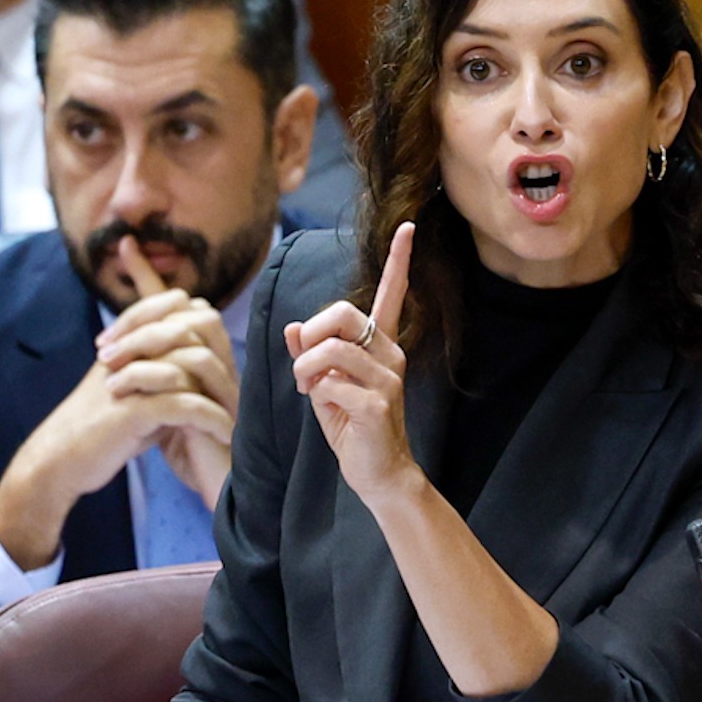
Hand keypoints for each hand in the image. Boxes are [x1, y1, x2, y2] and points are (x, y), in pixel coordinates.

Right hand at [0, 238, 235, 567]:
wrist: (57, 461)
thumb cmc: (98, 431)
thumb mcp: (131, 393)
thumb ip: (160, 375)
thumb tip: (198, 366)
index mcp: (125, 342)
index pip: (170, 305)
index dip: (201, 322)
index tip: (224, 355)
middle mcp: (127, 352)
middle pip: (185, 326)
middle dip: (219, 356)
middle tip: (238, 387)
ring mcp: (129, 379)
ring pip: (189, 363)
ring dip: (222, 392)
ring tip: (239, 416)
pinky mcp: (132, 411)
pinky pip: (184, 405)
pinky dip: (210, 419)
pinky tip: (225, 434)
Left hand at [285, 222, 417, 506]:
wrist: (378, 473)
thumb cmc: (351, 426)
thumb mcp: (322, 385)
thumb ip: (309, 355)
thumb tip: (292, 328)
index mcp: (381, 345)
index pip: (392, 294)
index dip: (399, 261)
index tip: (409, 227)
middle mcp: (390, 354)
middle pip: (340, 313)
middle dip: (309, 336)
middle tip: (305, 366)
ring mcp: (387, 378)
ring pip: (328, 349)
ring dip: (305, 370)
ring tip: (309, 388)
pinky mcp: (377, 403)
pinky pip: (329, 384)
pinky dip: (316, 395)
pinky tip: (328, 409)